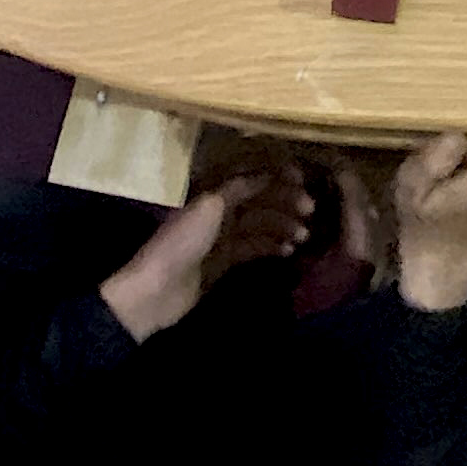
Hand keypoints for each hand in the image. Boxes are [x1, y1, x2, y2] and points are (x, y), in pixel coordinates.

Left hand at [96, 165, 314, 342]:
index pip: (251, 179)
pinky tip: (288, 251)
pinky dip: (271, 247)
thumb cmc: (181, 243)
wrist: (156, 290)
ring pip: (260, 226)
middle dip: (284, 203)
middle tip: (310, 211)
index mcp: (213, 195)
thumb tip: (264, 174)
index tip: (302, 179)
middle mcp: (219, 212)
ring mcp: (222, 238)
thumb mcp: (209, 208)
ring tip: (303, 236)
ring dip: (282, 227)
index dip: (276, 176)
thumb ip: (237, 188)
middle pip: (258, 202)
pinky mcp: (225, 263)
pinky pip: (254, 249)